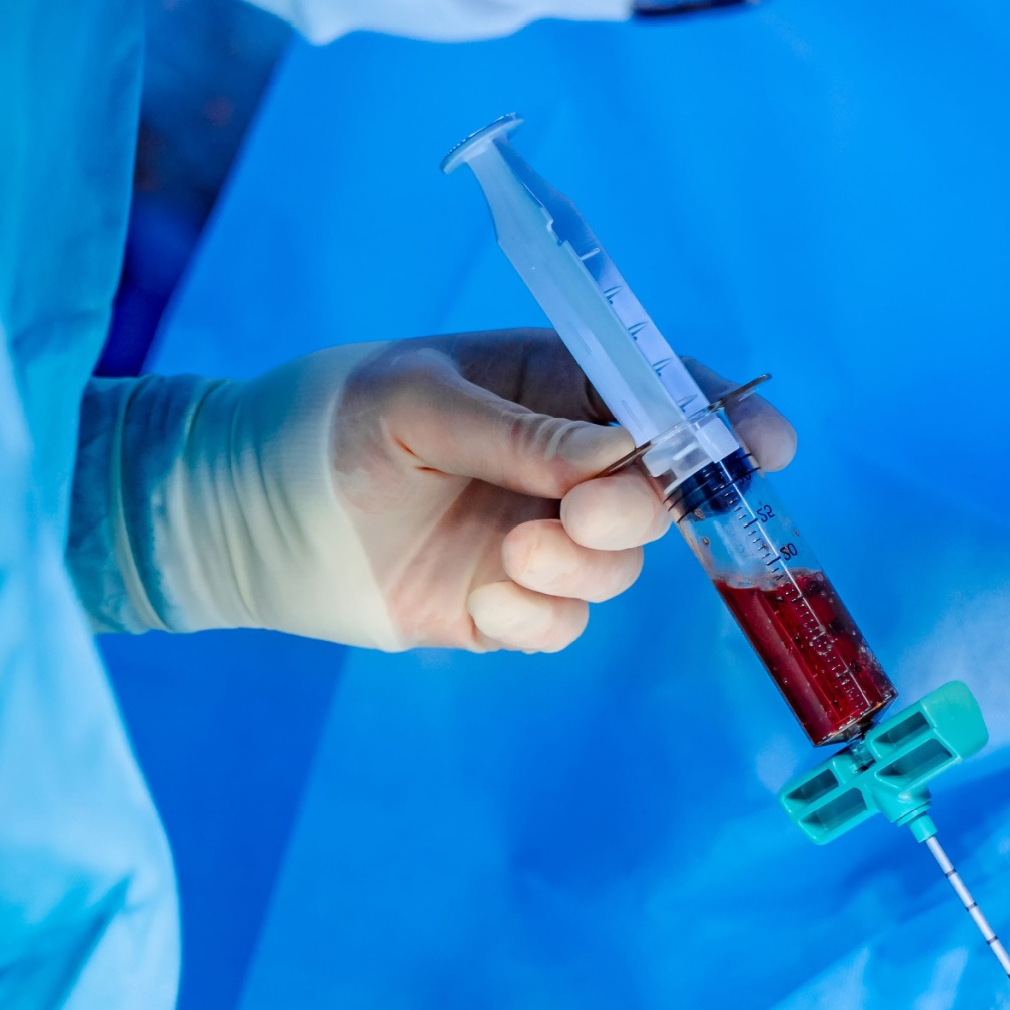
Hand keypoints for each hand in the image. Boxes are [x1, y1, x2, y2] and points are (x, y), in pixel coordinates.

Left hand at [331, 331, 792, 650]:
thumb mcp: (421, 403)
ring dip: (578, 567)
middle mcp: (565, 463)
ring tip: (506, 558)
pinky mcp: (509, 604)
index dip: (727, 421)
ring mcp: (541, 537)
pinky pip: (566, 623)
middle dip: (644, 508)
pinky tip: (478, 601)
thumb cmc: (329, 424)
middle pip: (664, 491)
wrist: (244, 517)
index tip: (765, 449)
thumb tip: (622, 457)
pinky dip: (534, 617)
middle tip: (578, 515)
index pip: (666, 396)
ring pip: (621, 566)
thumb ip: (525, 434)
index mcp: (555, 386)